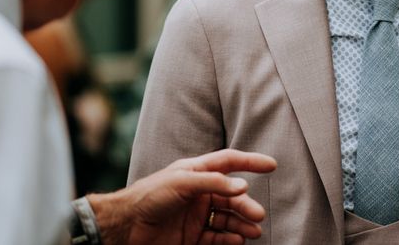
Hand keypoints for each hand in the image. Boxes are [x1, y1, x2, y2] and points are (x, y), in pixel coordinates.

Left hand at [89, 148, 276, 244]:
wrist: (126, 227)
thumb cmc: (150, 196)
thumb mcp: (182, 182)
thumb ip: (213, 183)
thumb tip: (242, 186)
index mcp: (198, 172)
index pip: (229, 162)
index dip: (250, 162)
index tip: (272, 165)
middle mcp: (201, 193)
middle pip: (232, 196)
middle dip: (247, 206)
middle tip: (258, 216)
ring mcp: (197, 216)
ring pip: (228, 219)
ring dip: (242, 224)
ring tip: (253, 231)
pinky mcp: (193, 237)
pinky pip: (217, 237)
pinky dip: (230, 239)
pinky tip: (238, 241)